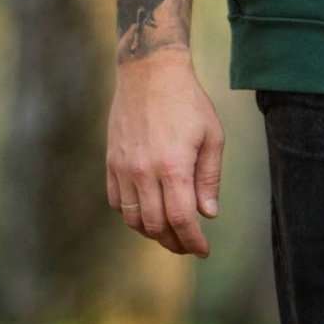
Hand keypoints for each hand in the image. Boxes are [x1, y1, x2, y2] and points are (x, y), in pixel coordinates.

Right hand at [106, 50, 223, 257]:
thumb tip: (207, 214)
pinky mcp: (111, 162)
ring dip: (153, 232)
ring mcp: (123, 168)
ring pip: (133, 218)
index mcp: (173, 166)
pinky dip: (133, 215)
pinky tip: (149, 212)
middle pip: (155, 226)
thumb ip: (209, 178)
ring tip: (171, 232)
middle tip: (190, 245)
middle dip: (175, 243)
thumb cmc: (188, 102)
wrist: (149, 73)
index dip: (193, 241)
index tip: (203, 250)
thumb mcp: (212, 137)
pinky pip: (117, 202)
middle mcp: (143, 171)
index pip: (181, 219)